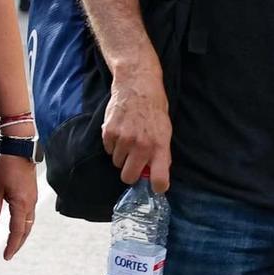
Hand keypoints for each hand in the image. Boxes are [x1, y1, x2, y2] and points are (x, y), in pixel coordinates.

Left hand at [0, 152, 37, 261]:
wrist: (20, 148)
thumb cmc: (6, 166)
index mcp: (21, 204)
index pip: (17, 231)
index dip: (12, 245)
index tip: (6, 256)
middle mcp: (30, 204)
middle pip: (26, 230)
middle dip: (18, 243)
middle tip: (9, 253)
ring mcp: (33, 199)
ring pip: (29, 222)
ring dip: (22, 234)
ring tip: (13, 243)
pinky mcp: (32, 194)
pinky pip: (30, 214)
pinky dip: (24, 224)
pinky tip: (18, 225)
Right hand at [102, 70, 171, 191]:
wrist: (137, 87)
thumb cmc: (154, 110)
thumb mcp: (165, 132)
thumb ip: (161, 154)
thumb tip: (157, 174)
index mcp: (159, 147)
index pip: (160, 180)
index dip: (157, 187)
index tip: (154, 186)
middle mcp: (141, 146)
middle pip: (129, 177)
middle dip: (131, 173)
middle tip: (134, 163)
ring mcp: (123, 140)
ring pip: (117, 163)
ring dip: (122, 156)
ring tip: (128, 140)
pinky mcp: (109, 133)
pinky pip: (108, 150)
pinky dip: (113, 145)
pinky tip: (120, 132)